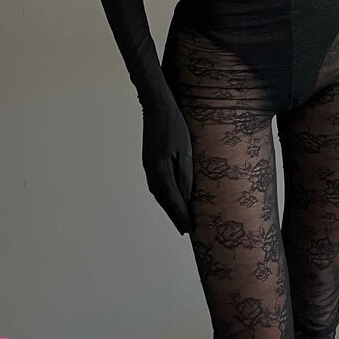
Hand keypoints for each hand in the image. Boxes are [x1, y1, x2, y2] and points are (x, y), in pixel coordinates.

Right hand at [141, 100, 193, 234]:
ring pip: (159, 195)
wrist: (157, 108)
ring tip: (178, 217)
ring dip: (168, 207)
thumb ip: (185, 176)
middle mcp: (152, 174)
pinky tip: (170, 197)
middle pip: (164, 202)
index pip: (174, 201)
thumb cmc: (175, 127)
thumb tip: (186, 197)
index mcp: (161, 173)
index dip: (182, 216)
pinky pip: (156, 185)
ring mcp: (148, 168)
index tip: (190, 230)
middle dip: (175, 216)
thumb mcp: (185, 151)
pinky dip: (164, 196)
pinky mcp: (148, 162)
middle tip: (184, 230)